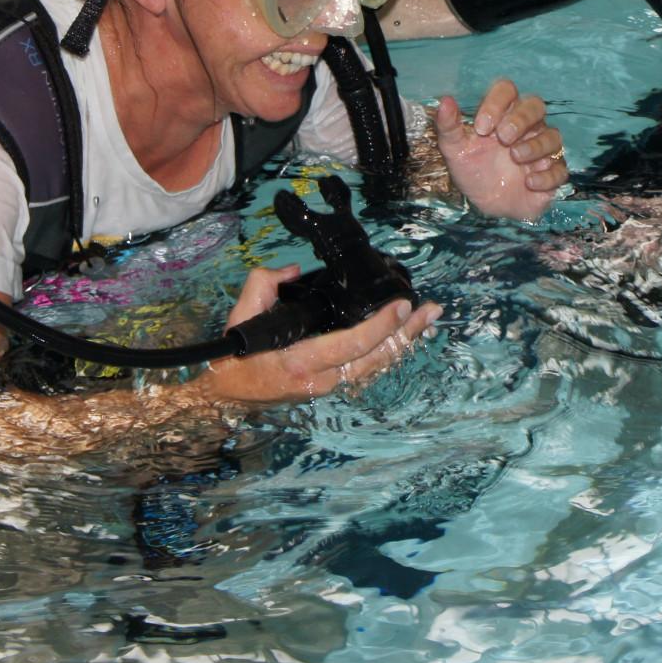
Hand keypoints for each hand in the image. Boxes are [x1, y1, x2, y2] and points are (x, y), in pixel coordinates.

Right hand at [197, 265, 439, 405]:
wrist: (230, 393)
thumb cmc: (236, 354)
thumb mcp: (242, 313)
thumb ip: (265, 283)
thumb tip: (295, 270)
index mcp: (302, 361)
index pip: (353, 344)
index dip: (381, 326)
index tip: (402, 306)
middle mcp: (322, 379)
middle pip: (376, 358)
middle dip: (407, 333)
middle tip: (431, 310)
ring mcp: (328, 386)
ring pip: (376, 366)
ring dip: (404, 342)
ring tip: (428, 320)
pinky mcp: (332, 385)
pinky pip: (368, 368)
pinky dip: (389, 351)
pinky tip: (405, 337)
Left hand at [435, 77, 566, 219]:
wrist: (485, 206)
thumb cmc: (473, 171)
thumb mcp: (454, 150)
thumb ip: (448, 126)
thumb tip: (445, 101)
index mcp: (502, 115)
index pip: (507, 91)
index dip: (497, 102)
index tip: (481, 128)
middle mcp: (526, 127)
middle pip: (535, 105)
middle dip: (521, 119)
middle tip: (503, 138)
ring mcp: (542, 149)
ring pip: (552, 135)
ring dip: (536, 146)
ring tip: (516, 157)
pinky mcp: (552, 173)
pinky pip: (561, 169)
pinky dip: (547, 175)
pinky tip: (530, 182)